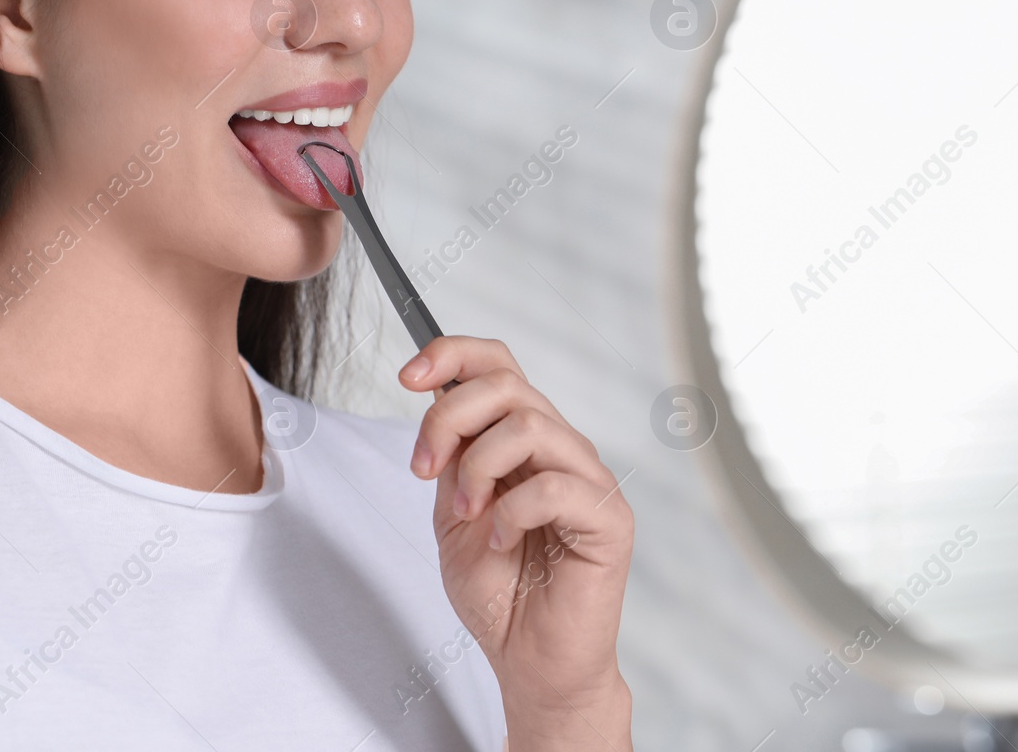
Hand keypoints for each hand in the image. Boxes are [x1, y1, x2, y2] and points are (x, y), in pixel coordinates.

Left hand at [400, 336, 633, 750]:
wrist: (529, 662)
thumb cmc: (500, 593)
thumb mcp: (454, 511)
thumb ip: (453, 455)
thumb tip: (438, 395)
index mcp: (524, 440)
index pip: (498, 365)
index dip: (452, 355)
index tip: (407, 377)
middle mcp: (561, 448)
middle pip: (507, 385)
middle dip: (448, 419)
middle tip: (425, 471)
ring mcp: (590, 480)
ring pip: (529, 426)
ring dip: (478, 468)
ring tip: (468, 514)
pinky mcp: (610, 519)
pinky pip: (553, 486)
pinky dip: (511, 512)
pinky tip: (502, 542)